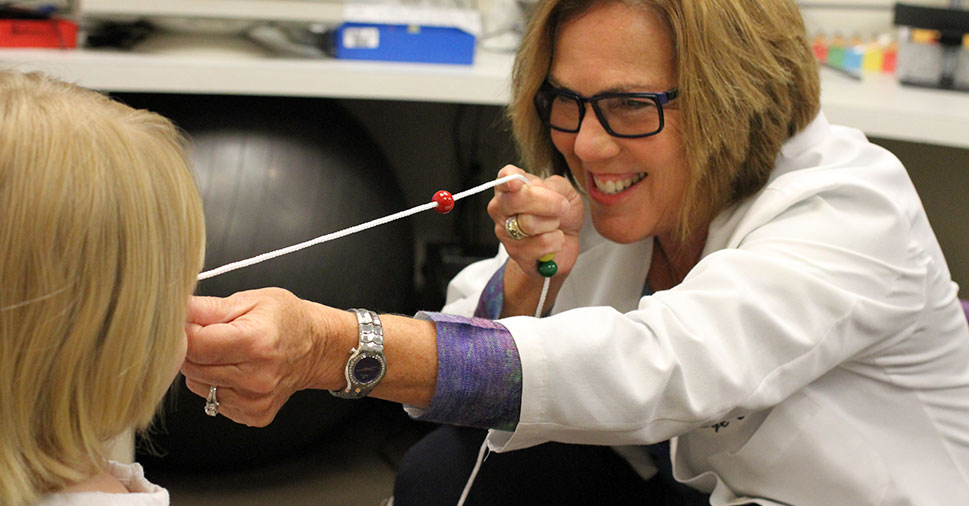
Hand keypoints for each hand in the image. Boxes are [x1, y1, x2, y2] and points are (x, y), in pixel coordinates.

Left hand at [181, 288, 353, 426]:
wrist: (317, 347)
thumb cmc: (287, 320)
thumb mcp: (250, 300)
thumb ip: (207, 308)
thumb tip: (173, 310)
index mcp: (256, 342)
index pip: (194, 345)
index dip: (184, 331)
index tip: (188, 323)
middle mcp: (257, 377)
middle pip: (192, 367)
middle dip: (194, 349)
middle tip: (214, 335)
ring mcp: (255, 400)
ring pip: (198, 385)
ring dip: (204, 368)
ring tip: (228, 353)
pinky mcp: (253, 414)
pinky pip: (213, 401)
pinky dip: (217, 385)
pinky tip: (237, 371)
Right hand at [487, 165, 583, 280]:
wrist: (567, 239)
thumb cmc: (561, 212)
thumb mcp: (565, 191)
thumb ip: (553, 185)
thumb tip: (539, 190)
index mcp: (510, 187)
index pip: (504, 178)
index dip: (509, 179)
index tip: (518, 184)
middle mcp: (501, 208)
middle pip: (517, 200)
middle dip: (547, 202)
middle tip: (563, 207)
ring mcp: (505, 232)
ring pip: (529, 223)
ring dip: (553, 224)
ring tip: (554, 225)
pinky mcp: (515, 253)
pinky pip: (541, 244)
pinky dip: (556, 241)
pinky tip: (553, 240)